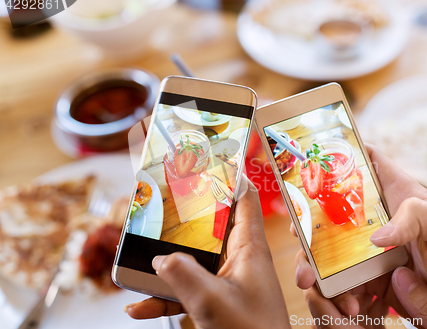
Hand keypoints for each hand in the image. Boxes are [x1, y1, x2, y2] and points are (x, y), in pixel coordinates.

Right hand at [126, 179, 290, 328]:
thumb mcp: (213, 302)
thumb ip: (183, 276)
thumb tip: (160, 258)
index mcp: (249, 248)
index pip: (244, 199)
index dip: (230, 177)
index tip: (208, 161)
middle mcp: (239, 258)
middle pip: (210, 226)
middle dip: (184, 219)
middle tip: (158, 206)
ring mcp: (227, 279)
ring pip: (193, 259)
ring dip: (166, 263)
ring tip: (137, 261)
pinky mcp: (218, 299)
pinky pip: (188, 290)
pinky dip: (165, 296)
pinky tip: (139, 307)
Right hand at [293, 145, 426, 328]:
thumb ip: (418, 215)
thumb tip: (375, 236)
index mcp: (405, 201)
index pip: (371, 166)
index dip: (344, 155)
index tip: (314, 156)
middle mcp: (385, 224)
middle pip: (337, 213)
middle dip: (312, 227)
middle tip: (299, 244)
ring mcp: (376, 255)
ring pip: (334, 253)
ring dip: (321, 270)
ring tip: (322, 289)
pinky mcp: (375, 283)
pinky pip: (345, 284)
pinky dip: (339, 296)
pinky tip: (349, 308)